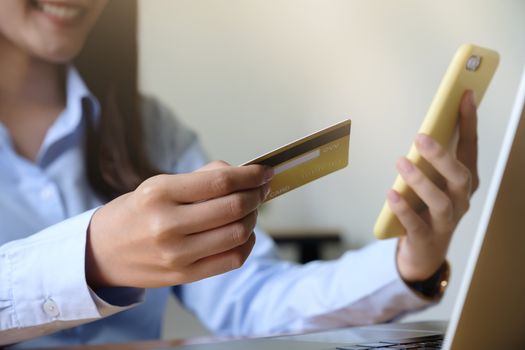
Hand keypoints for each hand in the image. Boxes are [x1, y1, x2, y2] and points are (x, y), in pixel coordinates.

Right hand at [86, 161, 272, 287]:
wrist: (101, 253)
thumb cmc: (135, 213)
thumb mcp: (157, 185)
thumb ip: (200, 178)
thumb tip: (241, 174)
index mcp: (159, 193)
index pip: (220, 181)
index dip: (251, 175)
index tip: (265, 171)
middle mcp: (167, 225)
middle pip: (234, 207)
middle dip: (256, 195)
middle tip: (261, 188)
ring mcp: (177, 254)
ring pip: (238, 233)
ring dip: (253, 217)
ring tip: (250, 209)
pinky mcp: (185, 275)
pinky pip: (233, 258)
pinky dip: (247, 242)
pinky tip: (243, 232)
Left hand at [389, 90, 478, 280]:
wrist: (425, 252)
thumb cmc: (427, 208)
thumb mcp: (433, 181)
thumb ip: (432, 159)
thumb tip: (424, 128)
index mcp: (464, 182)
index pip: (470, 148)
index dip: (469, 122)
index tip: (464, 96)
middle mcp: (460, 200)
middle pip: (459, 176)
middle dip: (441, 155)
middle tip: (420, 137)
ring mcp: (445, 221)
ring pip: (440, 200)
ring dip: (420, 180)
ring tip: (401, 162)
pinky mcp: (426, 238)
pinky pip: (416, 224)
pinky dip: (403, 209)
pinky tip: (391, 195)